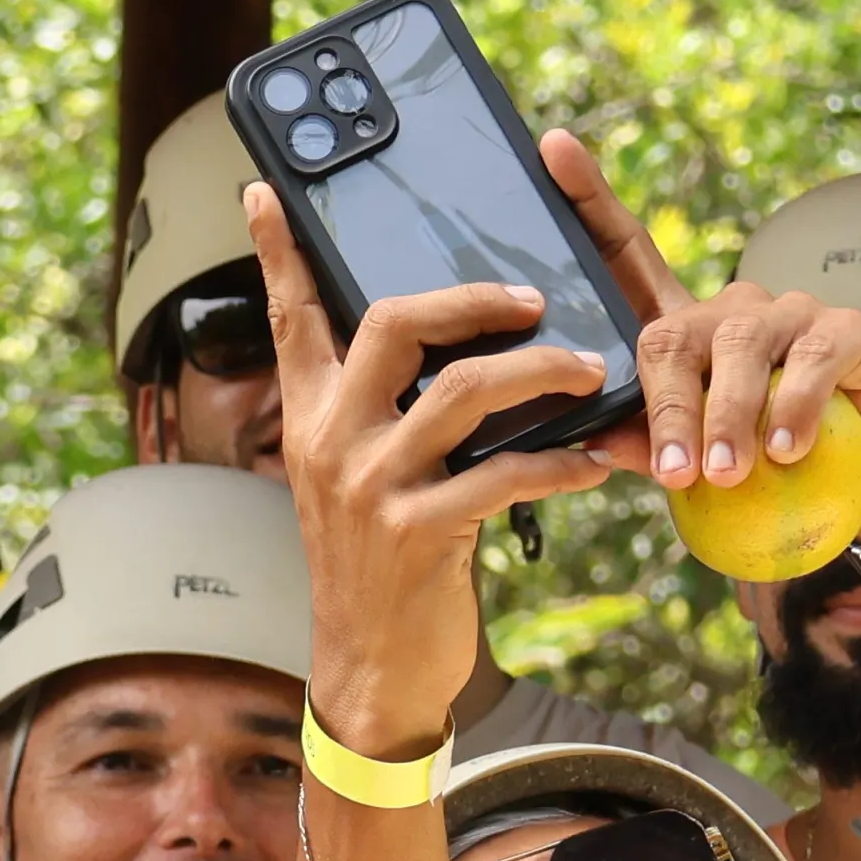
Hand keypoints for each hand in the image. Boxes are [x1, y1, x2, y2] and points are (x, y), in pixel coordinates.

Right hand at [244, 181, 618, 756]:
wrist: (372, 672)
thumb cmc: (380, 572)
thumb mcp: (356, 487)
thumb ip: (375, 420)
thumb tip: (443, 358)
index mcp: (311, 421)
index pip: (293, 319)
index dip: (279, 252)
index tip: (266, 188)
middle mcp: (332, 444)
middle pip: (395, 324)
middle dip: (473, 298)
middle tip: (531, 300)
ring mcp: (373, 488)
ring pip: (464, 393)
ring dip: (539, 372)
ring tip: (588, 370)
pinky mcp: (419, 536)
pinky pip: (505, 476)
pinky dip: (560, 464)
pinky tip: (594, 461)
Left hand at [540, 127, 860, 536]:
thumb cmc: (777, 476)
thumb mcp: (705, 469)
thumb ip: (651, 448)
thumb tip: (595, 439)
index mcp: (687, 336)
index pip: (630, 258)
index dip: (591, 204)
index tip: (553, 149)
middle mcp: (733, 311)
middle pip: (676, 332)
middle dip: (667, 404)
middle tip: (675, 472)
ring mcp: (790, 314)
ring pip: (740, 347)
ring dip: (728, 414)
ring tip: (727, 474)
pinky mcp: (848, 332)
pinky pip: (812, 361)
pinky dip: (795, 407)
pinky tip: (786, 451)